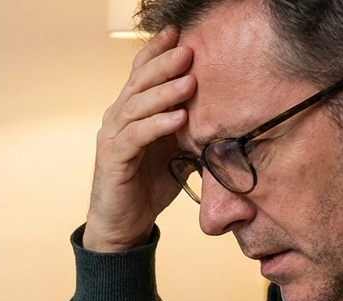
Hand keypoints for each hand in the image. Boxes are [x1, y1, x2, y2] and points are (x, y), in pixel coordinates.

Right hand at [84, 26, 196, 252]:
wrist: (123, 226)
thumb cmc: (147, 187)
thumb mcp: (176, 152)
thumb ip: (192, 131)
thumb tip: (230, 116)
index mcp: (131, 112)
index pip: (140, 73)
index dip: (156, 51)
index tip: (179, 32)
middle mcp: (117, 119)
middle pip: (138, 83)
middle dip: (164, 64)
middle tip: (189, 51)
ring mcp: (112, 138)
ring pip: (136, 106)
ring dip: (164, 93)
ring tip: (189, 82)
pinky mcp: (113, 160)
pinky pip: (134, 137)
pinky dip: (156, 125)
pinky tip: (177, 118)